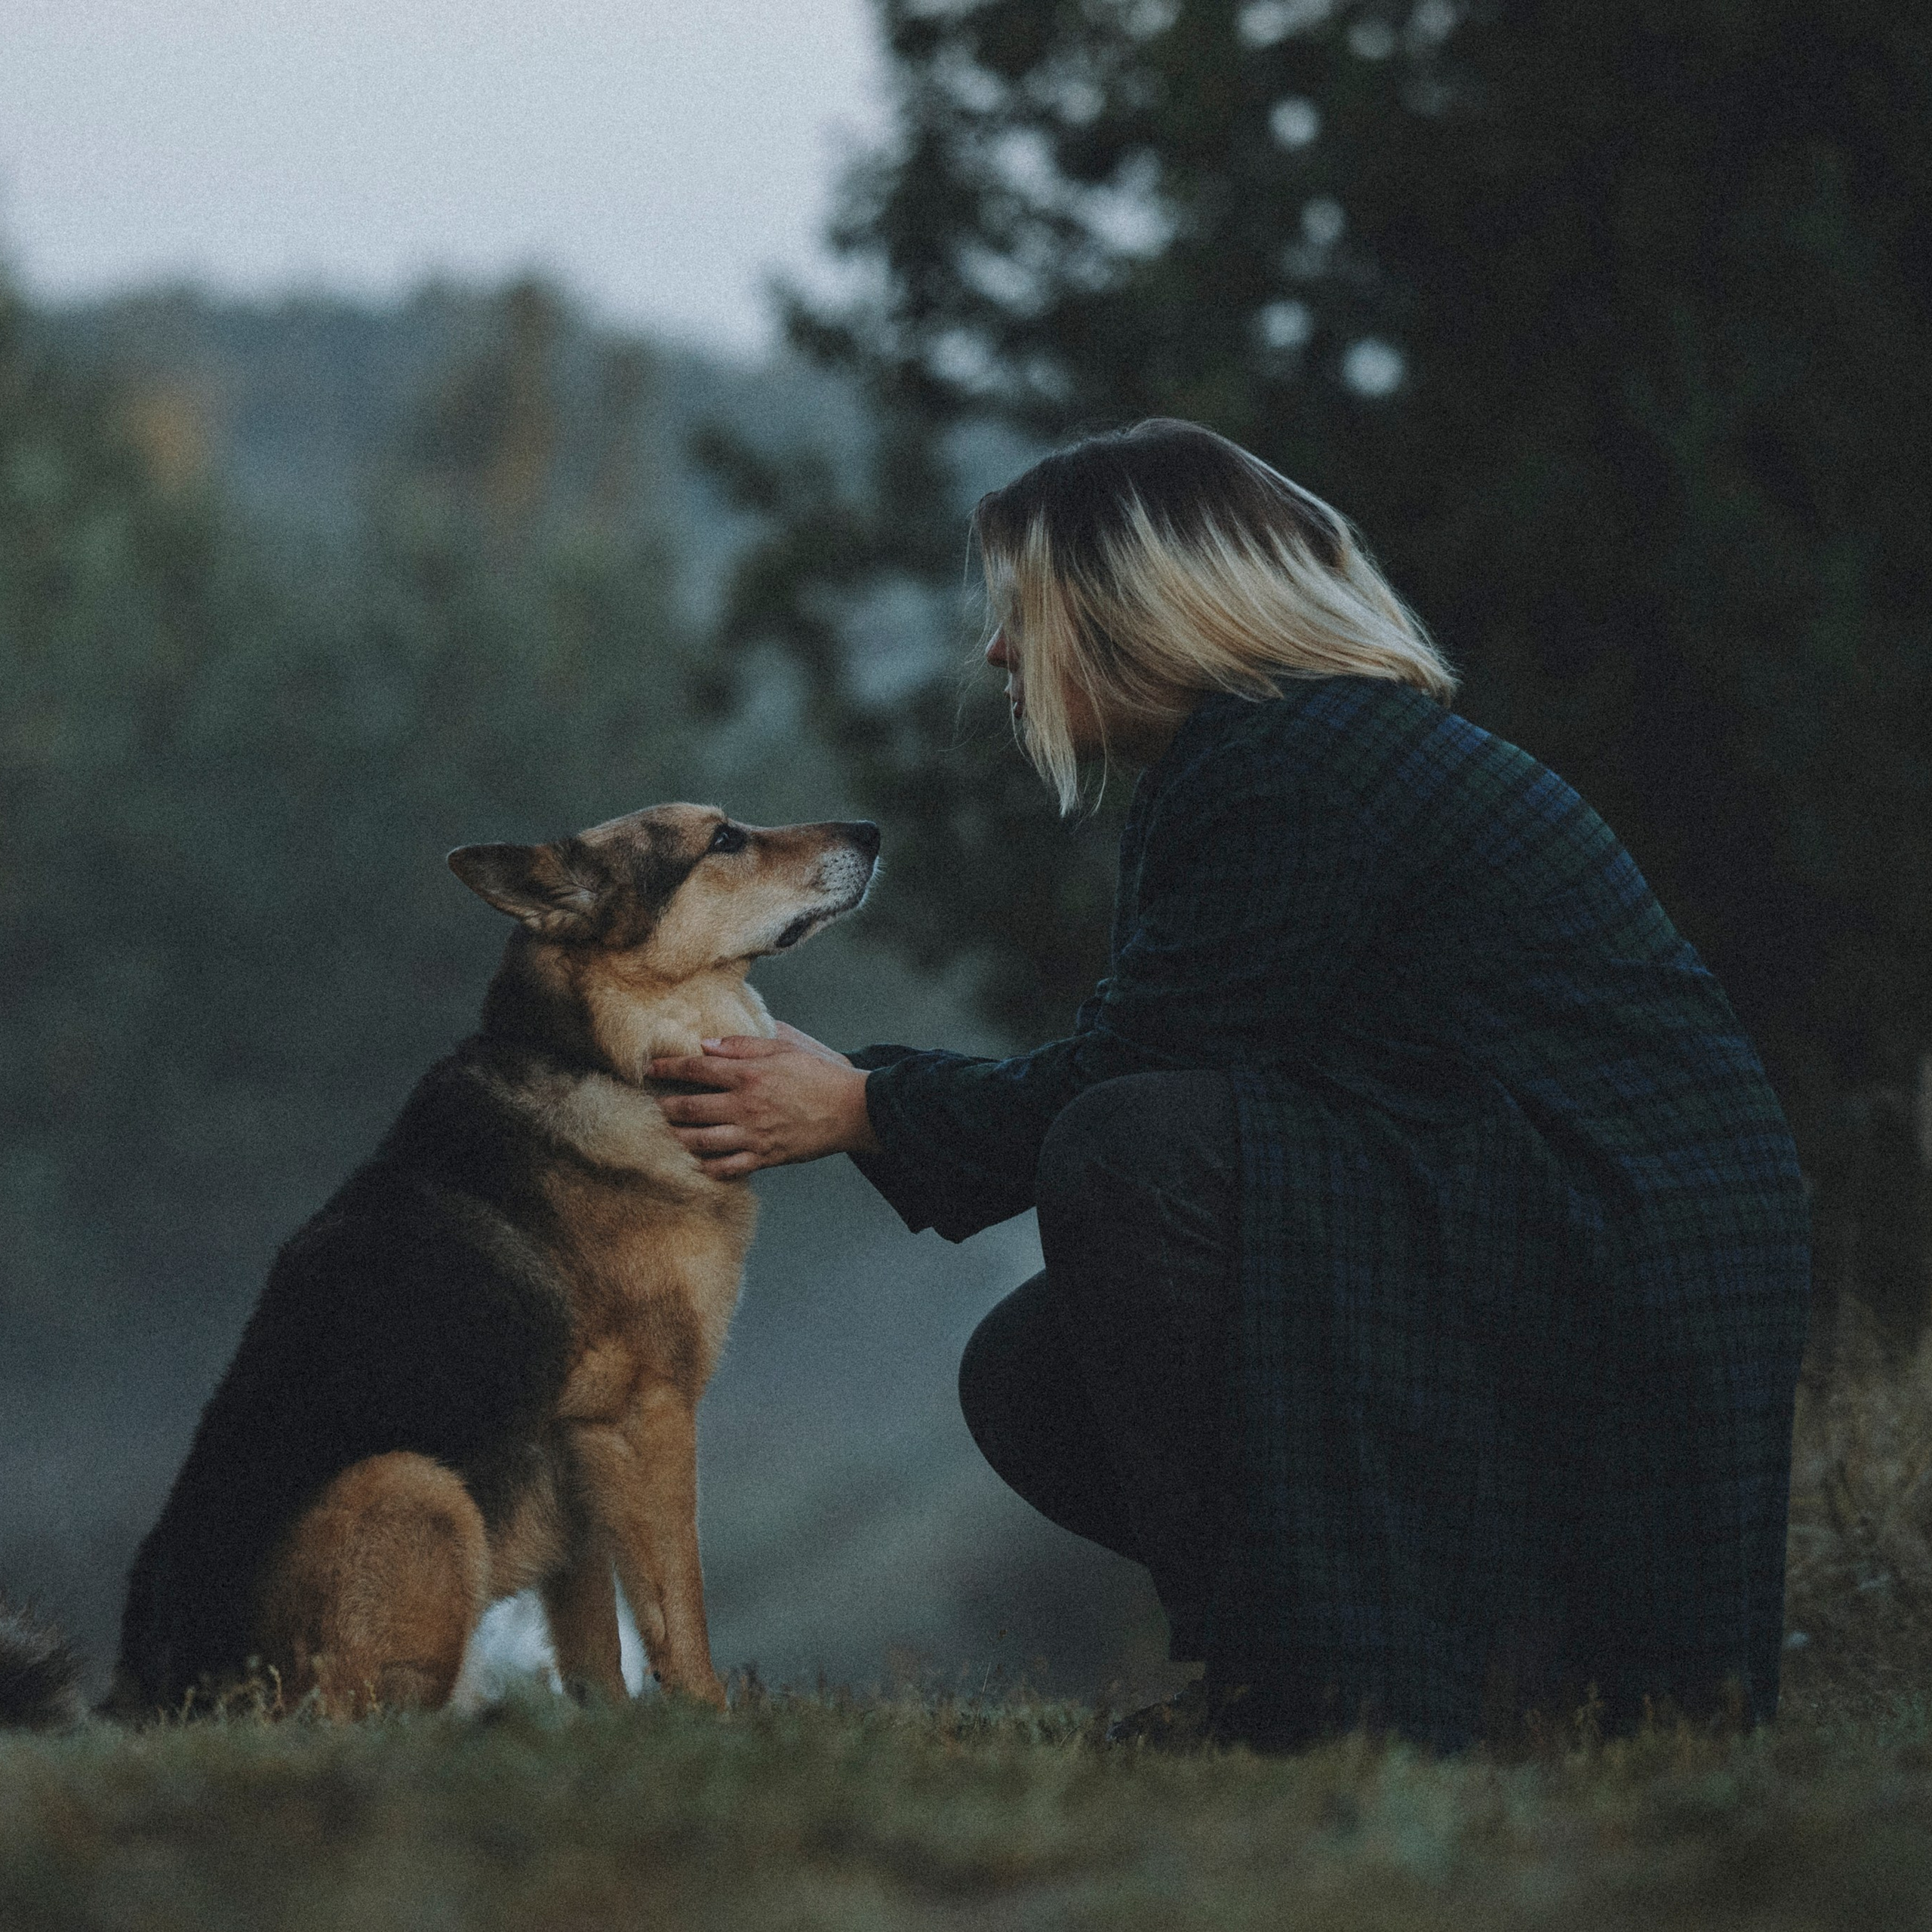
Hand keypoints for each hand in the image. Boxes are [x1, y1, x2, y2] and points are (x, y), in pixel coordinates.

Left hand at [651, 1022, 880, 1179]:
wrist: (853, 1110)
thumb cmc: (820, 1074)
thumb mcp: (784, 1046)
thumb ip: (742, 1045)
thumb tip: (707, 1045)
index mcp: (749, 1075)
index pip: (696, 1070)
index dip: (668, 1068)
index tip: (650, 1068)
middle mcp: (745, 1106)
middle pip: (690, 1109)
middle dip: (665, 1107)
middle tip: (653, 1105)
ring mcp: (753, 1135)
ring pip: (701, 1141)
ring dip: (679, 1137)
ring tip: (669, 1132)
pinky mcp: (764, 1157)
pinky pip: (726, 1167)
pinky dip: (707, 1166)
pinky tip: (698, 1162)